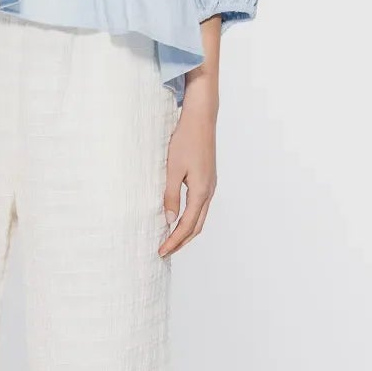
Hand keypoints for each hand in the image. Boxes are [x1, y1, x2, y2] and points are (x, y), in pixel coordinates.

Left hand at [159, 91, 216, 255]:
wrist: (201, 118)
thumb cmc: (185, 140)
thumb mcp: (172, 169)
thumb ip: (170, 196)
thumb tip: (168, 220)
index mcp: (201, 192)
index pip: (187, 226)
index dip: (174, 241)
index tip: (161, 251)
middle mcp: (209, 191)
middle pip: (197, 226)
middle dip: (181, 242)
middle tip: (165, 252)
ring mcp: (210, 185)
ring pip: (200, 217)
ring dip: (186, 231)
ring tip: (170, 240)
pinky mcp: (208, 179)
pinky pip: (200, 206)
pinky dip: (190, 218)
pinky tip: (178, 218)